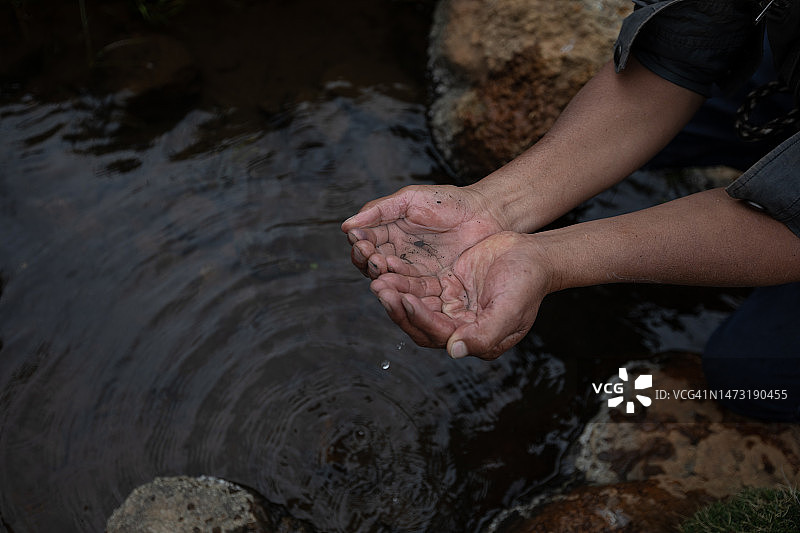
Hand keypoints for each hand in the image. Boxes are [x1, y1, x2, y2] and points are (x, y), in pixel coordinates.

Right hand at [341, 185, 506, 278]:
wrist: (485, 215)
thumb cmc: (448, 202)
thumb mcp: (410, 199)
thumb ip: (379, 210)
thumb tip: (347, 226)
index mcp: (387, 231)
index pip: (364, 242)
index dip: (359, 244)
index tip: (360, 241)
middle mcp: (396, 253)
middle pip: (371, 264)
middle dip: (367, 262)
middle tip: (372, 258)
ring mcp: (412, 270)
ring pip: (389, 278)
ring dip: (381, 277)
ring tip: (381, 271)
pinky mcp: (430, 285)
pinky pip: (411, 290)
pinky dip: (401, 289)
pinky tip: (397, 285)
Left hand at [369, 232, 553, 359]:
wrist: (534, 256)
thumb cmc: (527, 284)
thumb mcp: (510, 310)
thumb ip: (485, 335)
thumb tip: (455, 351)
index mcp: (475, 339)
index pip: (438, 334)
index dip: (419, 318)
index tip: (404, 300)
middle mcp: (459, 326)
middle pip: (420, 323)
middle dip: (399, 308)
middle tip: (381, 289)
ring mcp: (451, 305)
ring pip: (416, 303)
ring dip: (397, 293)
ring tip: (379, 278)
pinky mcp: (447, 285)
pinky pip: (420, 285)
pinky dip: (404, 278)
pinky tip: (390, 267)